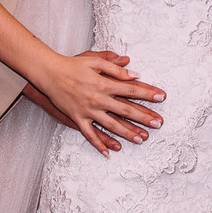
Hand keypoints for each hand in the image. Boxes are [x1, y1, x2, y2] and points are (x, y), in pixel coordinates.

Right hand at [33, 49, 165, 157]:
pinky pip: (90, 135)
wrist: (49, 74)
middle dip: (144, 117)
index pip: (131, 89)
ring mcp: (88, 111)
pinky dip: (100, 144)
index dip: (148, 93)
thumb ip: (115, 67)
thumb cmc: (73, 65)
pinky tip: (111, 152)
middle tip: (159, 123)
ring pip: (112, 126)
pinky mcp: (78, 119)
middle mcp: (99, 99)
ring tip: (142, 139)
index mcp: (104, 83)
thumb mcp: (94, 60)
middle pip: (126, 110)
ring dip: (128, 133)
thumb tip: (134, 74)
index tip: (162, 97)